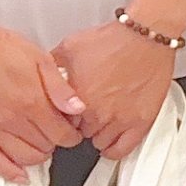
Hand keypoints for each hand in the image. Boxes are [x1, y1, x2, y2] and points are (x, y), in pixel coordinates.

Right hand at [0, 16, 85, 178]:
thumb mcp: (40, 59)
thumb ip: (60, 88)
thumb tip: (78, 108)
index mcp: (32, 102)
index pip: (62, 135)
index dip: (72, 135)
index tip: (72, 131)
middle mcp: (13, 120)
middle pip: (45, 148)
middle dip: (56, 143)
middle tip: (56, 132)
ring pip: (24, 159)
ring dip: (38, 156)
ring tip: (41, 145)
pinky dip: (9, 172)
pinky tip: (19, 174)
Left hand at [53, 21, 182, 159]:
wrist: (145, 35)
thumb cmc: (113, 39)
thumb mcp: (69, 47)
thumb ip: (52, 67)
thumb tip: (40, 77)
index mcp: (75, 98)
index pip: (59, 122)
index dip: (64, 115)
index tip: (69, 112)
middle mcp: (96, 112)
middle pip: (78, 133)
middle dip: (80, 122)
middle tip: (86, 110)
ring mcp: (119, 119)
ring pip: (99, 142)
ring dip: (97, 133)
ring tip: (100, 119)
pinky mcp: (140, 122)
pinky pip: (122, 150)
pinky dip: (114, 150)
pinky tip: (111, 142)